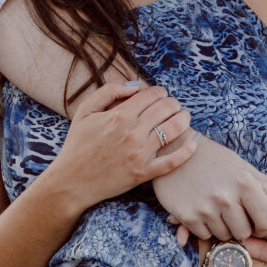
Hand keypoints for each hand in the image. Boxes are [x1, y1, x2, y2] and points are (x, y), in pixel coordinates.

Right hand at [57, 82, 196, 212]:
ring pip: (174, 129)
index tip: (160, 95)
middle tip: (173, 106)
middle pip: (167, 108)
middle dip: (173, 103)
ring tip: (184, 117)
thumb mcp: (86, 110)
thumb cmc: (77, 144)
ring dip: (184, 119)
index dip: (160, 91)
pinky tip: (195, 141)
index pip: (153, 94)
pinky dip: (188, 150)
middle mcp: (133, 132)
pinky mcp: (144, 173)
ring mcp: (140, 153)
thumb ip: (109, 91)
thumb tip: (136, 85)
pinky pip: (173, 161)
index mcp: (119, 114)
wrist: (72, 181)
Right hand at [153, 135, 266, 242]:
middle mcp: (226, 197)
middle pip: (243, 233)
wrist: (174, 150)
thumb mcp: (240, 166)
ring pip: (223, 236)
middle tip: (233, 214)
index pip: (265, 221)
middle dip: (240, 227)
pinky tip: (200, 209)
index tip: (256, 221)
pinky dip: (203, 227)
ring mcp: (205, 208)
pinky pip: (204, 235)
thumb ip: (261, 185)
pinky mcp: (187, 216)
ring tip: (215, 208)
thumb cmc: (213, 159)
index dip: (262, 225)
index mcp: (244, 182)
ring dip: (221, 227)